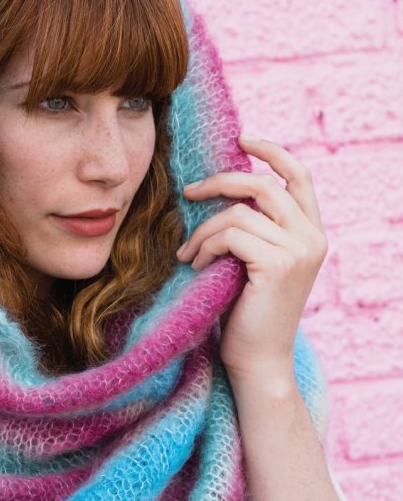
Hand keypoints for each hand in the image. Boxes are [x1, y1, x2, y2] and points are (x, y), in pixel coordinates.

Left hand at [176, 134, 327, 386]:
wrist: (257, 361)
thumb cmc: (246, 315)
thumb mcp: (254, 263)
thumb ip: (253, 229)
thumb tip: (219, 191)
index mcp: (312, 233)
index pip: (299, 176)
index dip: (272, 151)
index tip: (242, 138)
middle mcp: (312, 237)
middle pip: (263, 184)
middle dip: (220, 181)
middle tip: (188, 193)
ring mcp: (298, 250)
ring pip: (238, 212)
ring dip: (203, 231)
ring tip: (188, 255)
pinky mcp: (277, 264)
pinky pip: (229, 235)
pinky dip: (204, 247)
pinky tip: (195, 267)